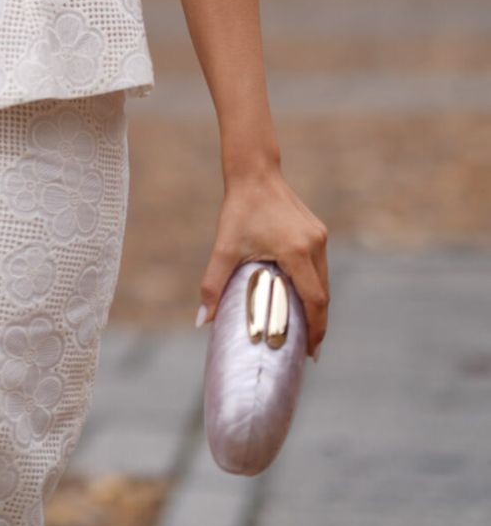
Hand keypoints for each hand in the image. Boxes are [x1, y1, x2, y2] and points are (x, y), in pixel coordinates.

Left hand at [196, 166, 329, 359]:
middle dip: (317, 324)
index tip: (310, 352)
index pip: (314, 301)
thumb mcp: (224, 247)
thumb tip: (201, 320)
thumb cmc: (239, 210)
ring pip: (324, 281)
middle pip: (323, 295)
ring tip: (305, 328)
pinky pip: (320, 266)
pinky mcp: (318, 232)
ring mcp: (319, 238)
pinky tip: (302, 297)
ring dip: (316, 305)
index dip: (315, 330)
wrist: (254, 173)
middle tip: (307, 349)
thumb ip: (213, 283)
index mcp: (296, 252)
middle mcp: (314, 246)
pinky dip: (314, 285)